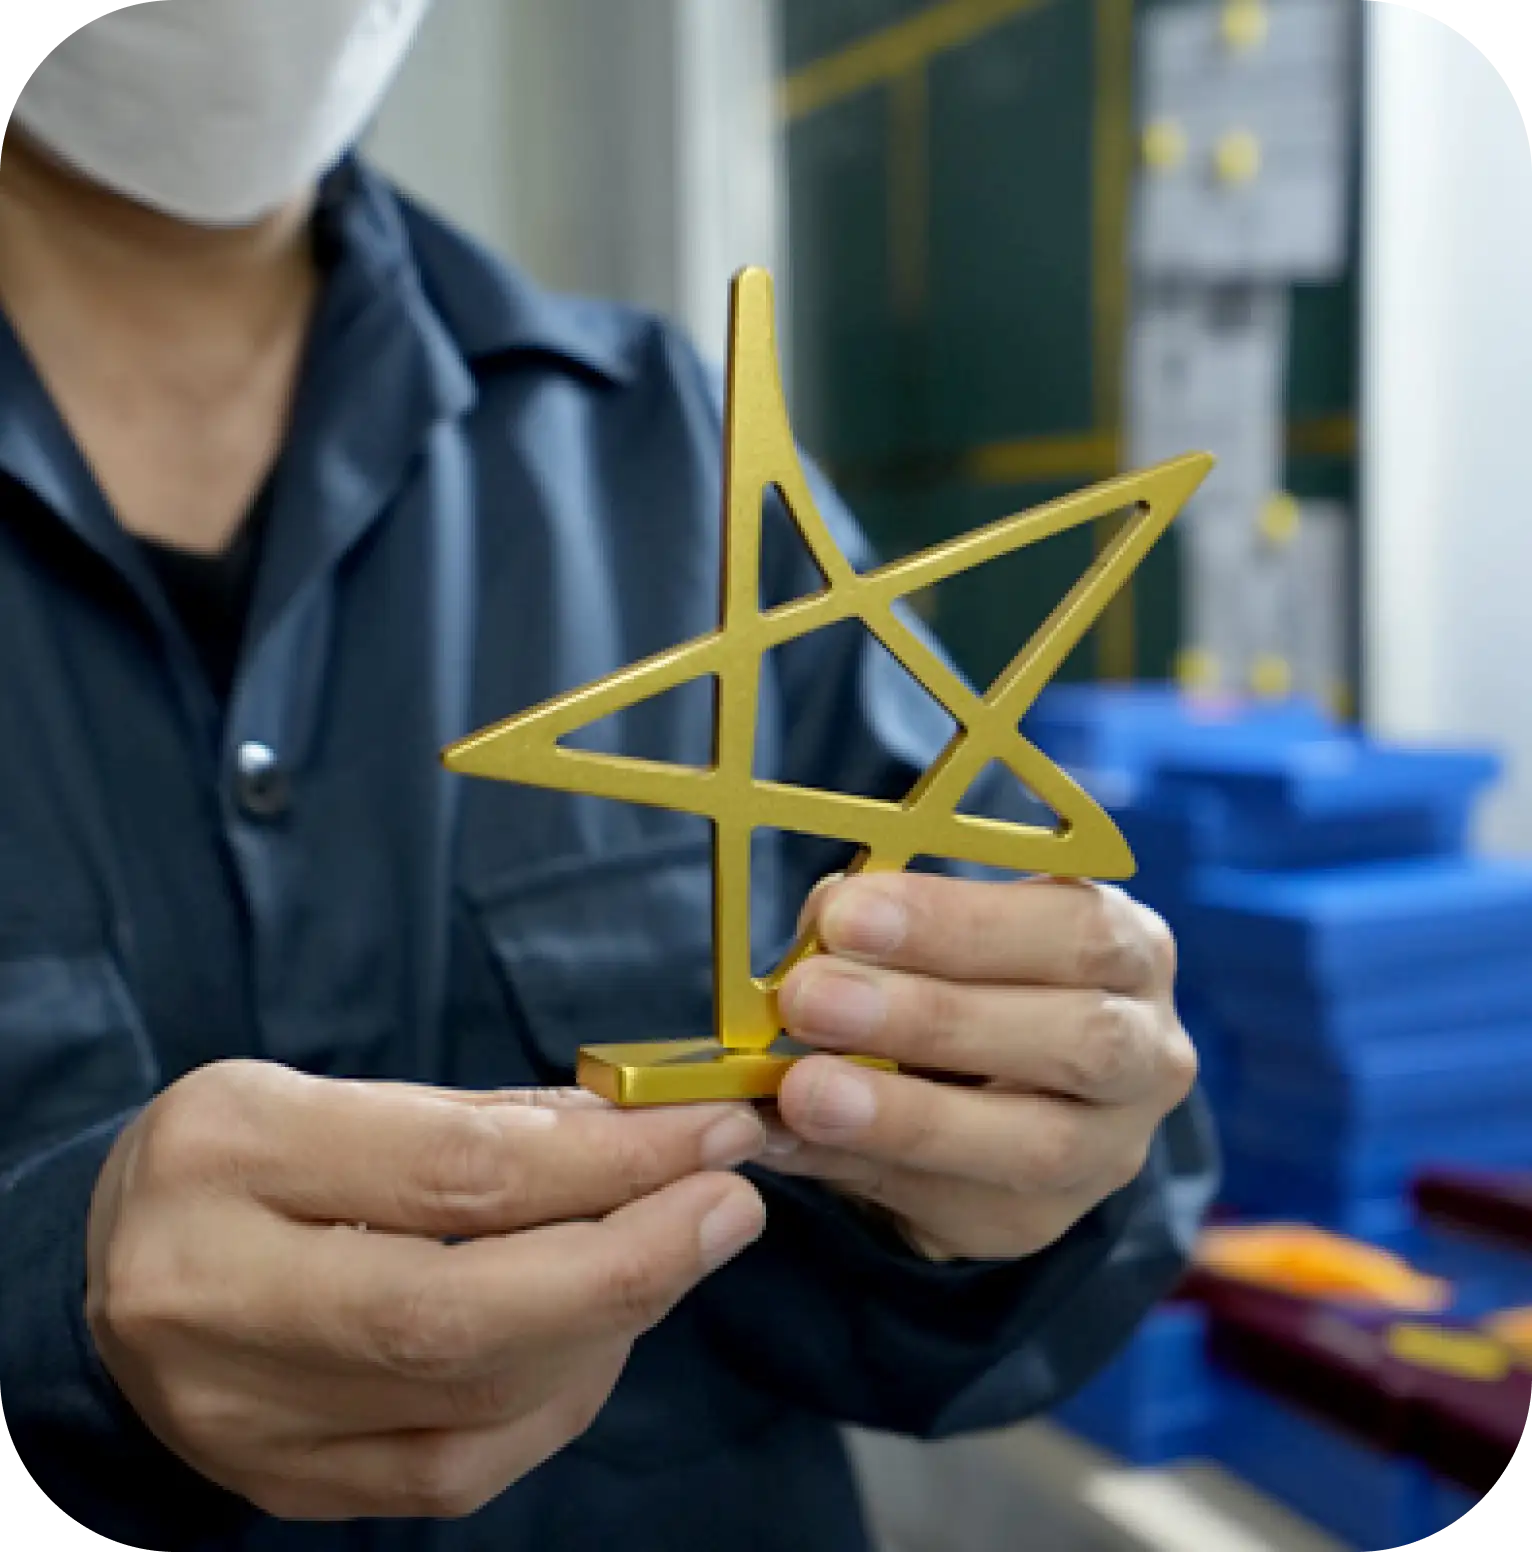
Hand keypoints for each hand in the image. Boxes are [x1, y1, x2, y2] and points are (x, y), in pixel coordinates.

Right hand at [86, 1062, 765, 1520]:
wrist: (110, 1270)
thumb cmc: (249, 1160)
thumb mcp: (339, 1094)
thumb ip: (488, 1121)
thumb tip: (647, 1133)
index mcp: (232, 1152)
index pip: (460, 1170)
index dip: (614, 1157)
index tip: (718, 1130)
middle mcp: (216, 1293)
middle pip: (466, 1313)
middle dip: (633, 1261)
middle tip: (732, 1205)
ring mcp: (241, 1415)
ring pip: (477, 1400)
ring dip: (612, 1323)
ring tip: (670, 1246)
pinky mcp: (283, 1485)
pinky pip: (459, 1468)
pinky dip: (560, 1395)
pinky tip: (601, 1329)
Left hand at [769, 873, 1196, 1262]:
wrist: (992, 1085)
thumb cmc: (962, 971)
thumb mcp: (934, 928)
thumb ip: (884, 924)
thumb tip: (819, 925)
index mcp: (1129, 946)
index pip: (1074, 926)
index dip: (958, 923)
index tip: (847, 917)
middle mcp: (1147, 1050)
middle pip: (1075, 1038)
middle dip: (931, 1017)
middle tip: (810, 998)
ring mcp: (1108, 1147)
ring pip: (1034, 1144)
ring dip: (905, 1115)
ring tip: (803, 1090)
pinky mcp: (1043, 1220)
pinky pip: (959, 1207)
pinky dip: (863, 1168)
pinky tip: (787, 1139)